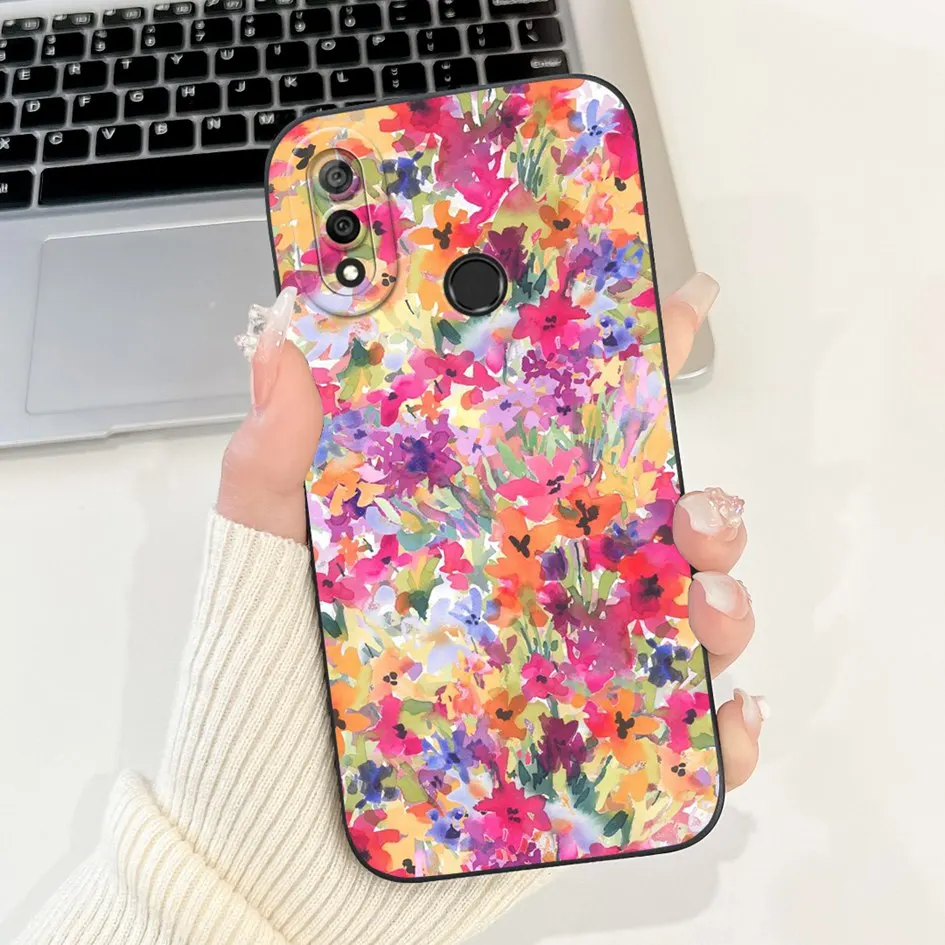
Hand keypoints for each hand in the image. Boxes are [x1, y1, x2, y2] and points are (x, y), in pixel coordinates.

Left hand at [218, 272, 764, 790]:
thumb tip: (278, 337)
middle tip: (693, 507)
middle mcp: (536, 590)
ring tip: (702, 606)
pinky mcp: (588, 758)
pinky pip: (682, 740)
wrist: (276, 849)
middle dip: (702, 502)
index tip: (679, 309)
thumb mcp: (262, 560)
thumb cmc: (266, 694)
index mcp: (479, 525)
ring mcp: (568, 670)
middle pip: (652, 527)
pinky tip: (724, 712)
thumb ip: (272, 457)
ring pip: (684, 622)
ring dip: (724, 602)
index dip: (628, 368)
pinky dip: (725, 728)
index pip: (565, 436)